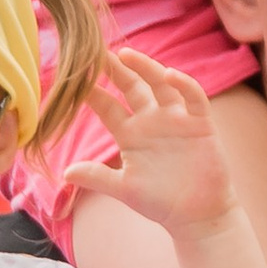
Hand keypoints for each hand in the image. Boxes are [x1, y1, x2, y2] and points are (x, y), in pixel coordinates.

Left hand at [65, 48, 234, 237]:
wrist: (198, 216)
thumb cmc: (160, 202)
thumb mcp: (125, 188)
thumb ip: (98, 177)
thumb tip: (65, 173)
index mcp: (130, 134)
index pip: (107, 107)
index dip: (91, 92)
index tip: (72, 76)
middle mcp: (151, 121)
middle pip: (132, 87)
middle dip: (116, 70)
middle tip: (98, 51)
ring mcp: (176, 119)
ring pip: (160, 85)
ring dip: (146, 68)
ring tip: (127, 55)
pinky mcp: (200, 123)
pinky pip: (193, 98)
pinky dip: (184, 84)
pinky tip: (170, 74)